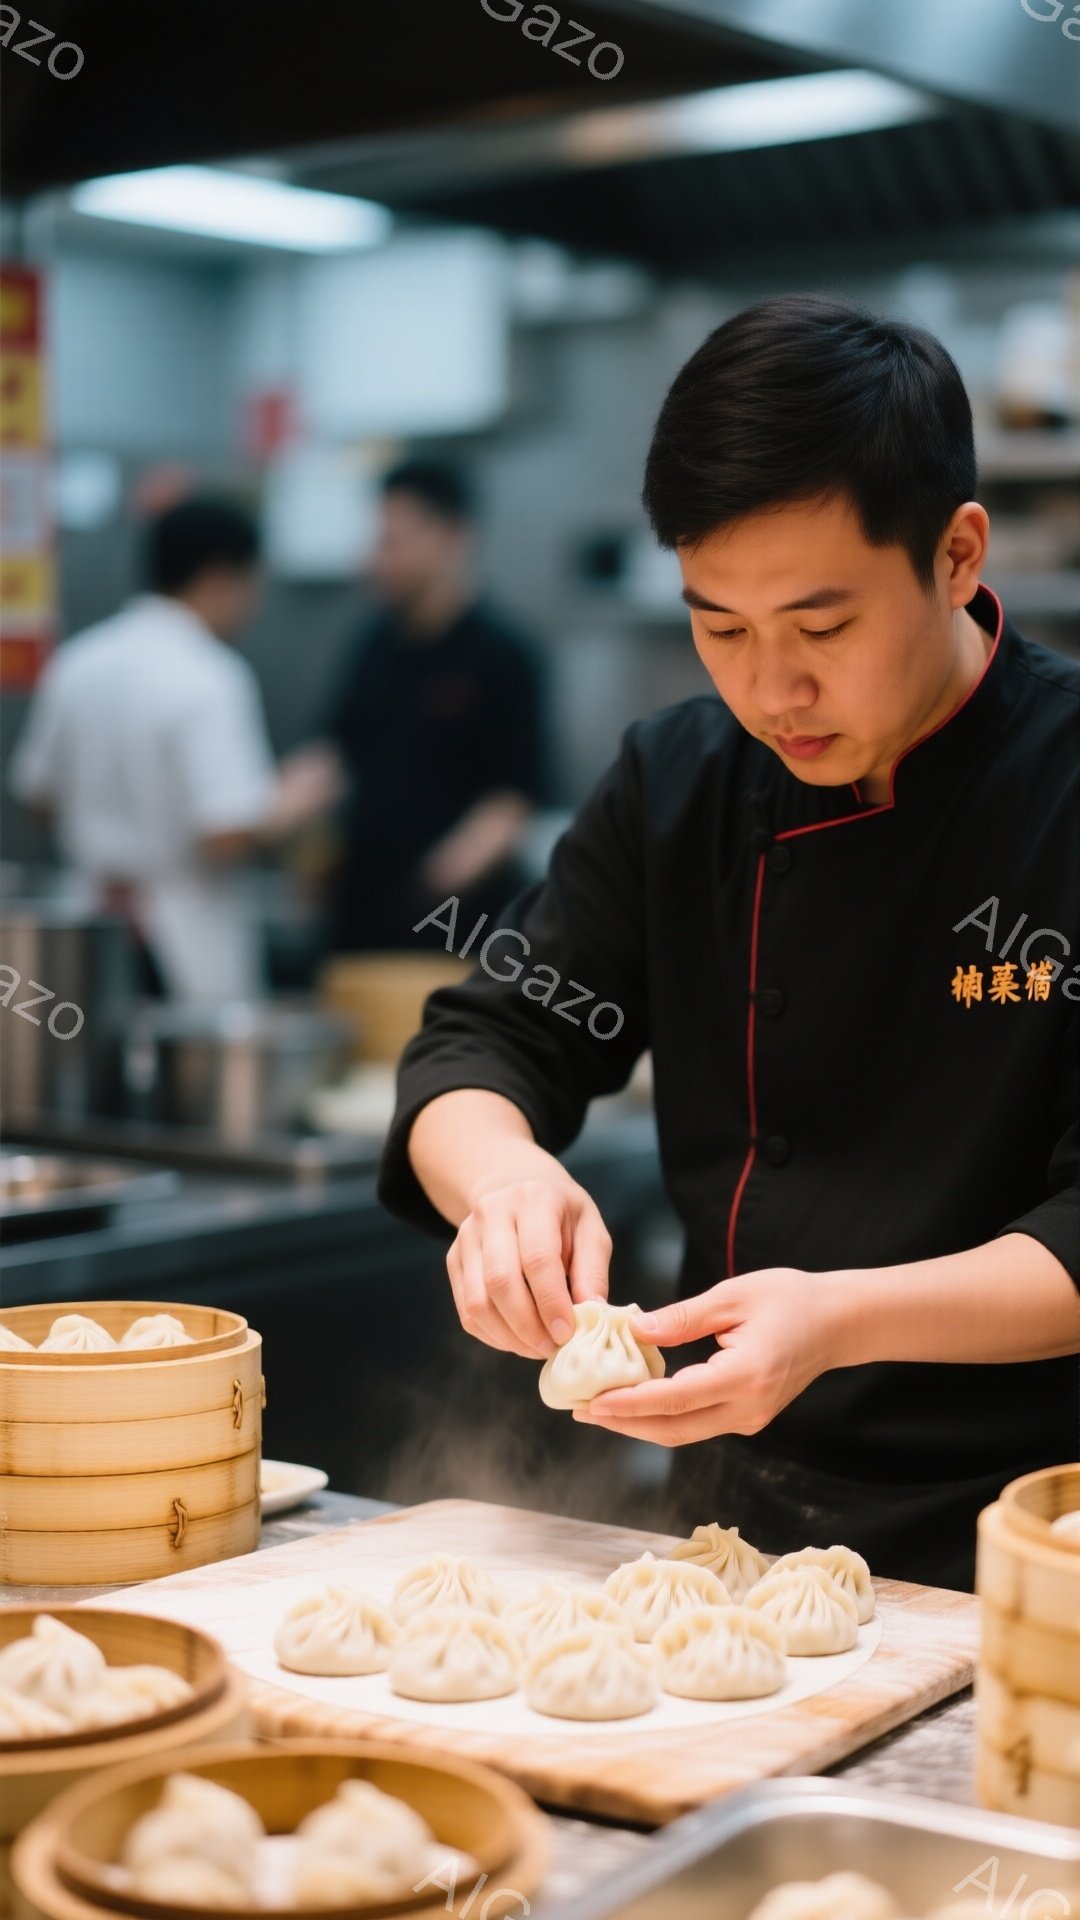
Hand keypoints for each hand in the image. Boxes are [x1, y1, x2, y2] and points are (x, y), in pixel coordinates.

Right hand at [446, 1176, 611, 1360]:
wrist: (518, 1189)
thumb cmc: (562, 1216)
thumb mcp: (590, 1231)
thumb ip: (593, 1272)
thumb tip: (593, 1314)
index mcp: (533, 1200)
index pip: (537, 1258)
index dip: (551, 1302)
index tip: (567, 1333)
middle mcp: (491, 1213)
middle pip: (501, 1282)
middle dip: (529, 1327)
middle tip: (554, 1347)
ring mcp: (466, 1236)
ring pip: (478, 1302)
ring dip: (509, 1337)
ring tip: (538, 1348)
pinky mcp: (454, 1260)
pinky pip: (466, 1311)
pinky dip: (493, 1335)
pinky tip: (518, 1339)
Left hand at [573, 1268, 838, 1444]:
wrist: (838, 1322)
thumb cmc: (789, 1299)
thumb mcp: (732, 1295)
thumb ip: (682, 1317)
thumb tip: (634, 1329)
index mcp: (744, 1376)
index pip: (674, 1399)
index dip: (629, 1404)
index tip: (591, 1402)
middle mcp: (747, 1408)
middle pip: (673, 1429)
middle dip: (623, 1423)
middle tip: (579, 1410)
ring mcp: (750, 1419)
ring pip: (683, 1433)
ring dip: (638, 1424)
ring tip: (596, 1408)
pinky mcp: (748, 1418)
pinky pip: (696, 1424)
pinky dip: (662, 1416)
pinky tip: (634, 1400)